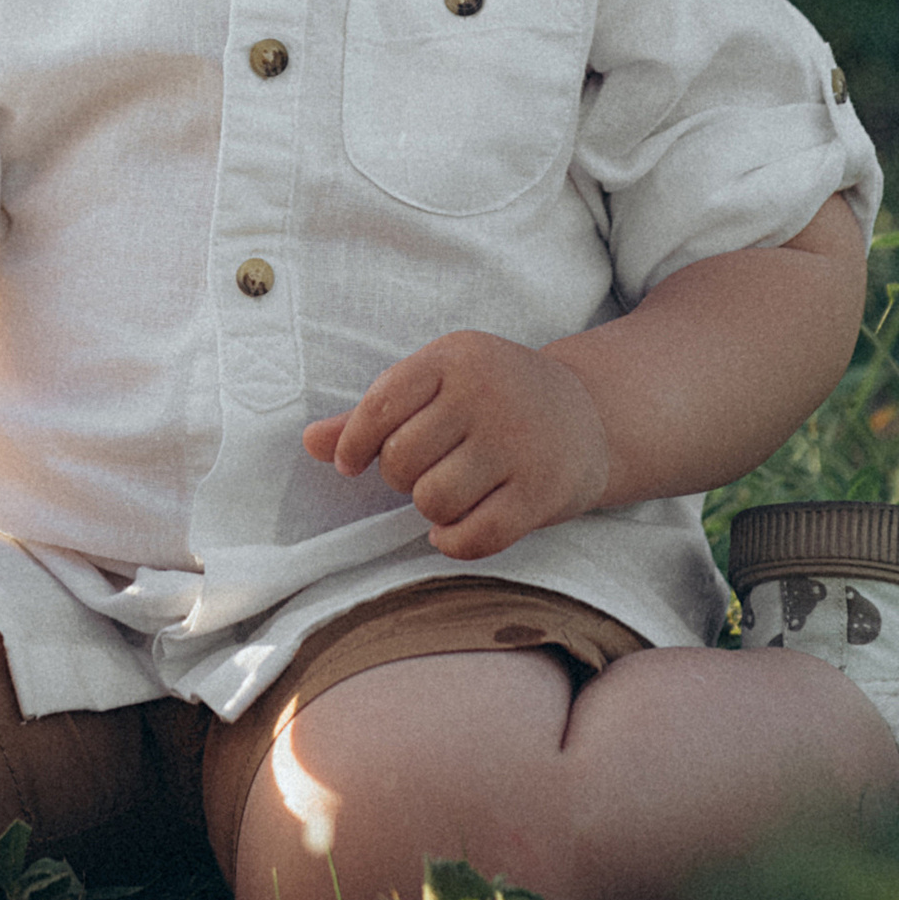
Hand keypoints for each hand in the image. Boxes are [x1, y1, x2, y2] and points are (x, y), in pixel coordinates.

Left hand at [304, 330, 611, 559]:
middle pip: (400, 461)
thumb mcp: (439, 385)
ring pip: (433, 501)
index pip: (380, 406)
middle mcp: (487, 394)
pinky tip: (458, 527)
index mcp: (454, 358)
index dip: (354, 444)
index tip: (352, 464)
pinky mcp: (541, 492)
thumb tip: (308, 442)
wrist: (590, 414)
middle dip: (401, 477)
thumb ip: (375, 413)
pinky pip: (473, 538)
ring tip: (449, 493)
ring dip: (430, 510)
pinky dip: (454, 542)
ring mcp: (518, 443)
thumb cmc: (494, 399)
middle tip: (424, 471)